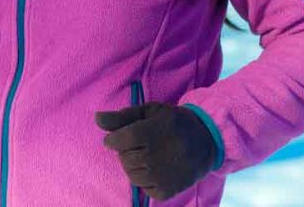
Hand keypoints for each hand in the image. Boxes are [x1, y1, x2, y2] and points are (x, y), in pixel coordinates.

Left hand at [95, 101, 216, 200]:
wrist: (207, 139)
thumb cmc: (173, 122)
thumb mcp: (149, 112)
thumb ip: (121, 117)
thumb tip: (97, 119)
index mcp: (150, 133)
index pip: (117, 141)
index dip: (115, 138)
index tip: (123, 136)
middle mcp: (155, 157)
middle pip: (123, 158)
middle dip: (127, 151)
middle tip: (142, 145)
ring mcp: (163, 176)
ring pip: (131, 175)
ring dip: (134, 166)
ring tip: (148, 156)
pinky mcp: (169, 190)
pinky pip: (145, 188)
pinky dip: (146, 180)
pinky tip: (157, 169)